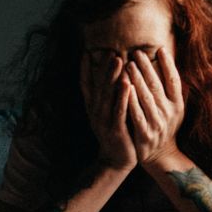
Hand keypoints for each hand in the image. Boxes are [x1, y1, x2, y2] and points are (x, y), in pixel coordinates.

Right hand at [80, 53, 136, 172]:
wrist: (116, 161)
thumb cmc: (116, 133)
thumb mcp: (108, 113)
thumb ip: (107, 96)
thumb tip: (111, 75)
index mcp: (93, 107)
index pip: (85, 84)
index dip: (84, 69)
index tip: (85, 52)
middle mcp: (96, 111)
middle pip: (98, 85)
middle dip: (104, 67)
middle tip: (110, 50)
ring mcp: (104, 120)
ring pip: (107, 94)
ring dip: (112, 77)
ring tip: (118, 60)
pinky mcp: (115, 129)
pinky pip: (118, 110)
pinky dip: (121, 96)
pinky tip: (127, 84)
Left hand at [126, 48, 184, 166]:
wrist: (160, 156)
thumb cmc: (165, 126)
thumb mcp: (175, 110)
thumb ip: (173, 91)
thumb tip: (170, 65)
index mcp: (177, 105)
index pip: (175, 80)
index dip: (169, 64)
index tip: (161, 49)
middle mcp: (169, 113)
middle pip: (158, 86)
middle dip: (147, 67)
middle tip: (137, 52)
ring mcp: (157, 123)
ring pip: (147, 97)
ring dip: (138, 80)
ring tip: (129, 64)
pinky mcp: (145, 133)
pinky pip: (137, 114)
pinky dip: (131, 101)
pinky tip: (124, 88)